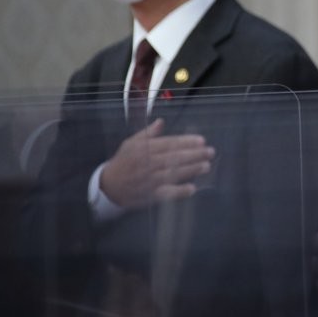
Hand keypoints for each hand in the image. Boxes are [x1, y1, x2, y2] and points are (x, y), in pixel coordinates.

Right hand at [99, 118, 214, 208]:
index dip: (186, 142)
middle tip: (210, 152)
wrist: (107, 186)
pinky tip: (192, 188)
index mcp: (143, 149)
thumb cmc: (123, 162)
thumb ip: (148, 133)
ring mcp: (148, 180)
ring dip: (190, 170)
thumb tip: (161, 121)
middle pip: (174, 158)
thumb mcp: (131, 143)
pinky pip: (166, 194)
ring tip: (206, 166)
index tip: (202, 140)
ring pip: (172, 174)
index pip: (169, 144)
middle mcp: (147, 164)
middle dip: (194, 154)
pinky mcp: (149, 195)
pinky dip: (178, 192)